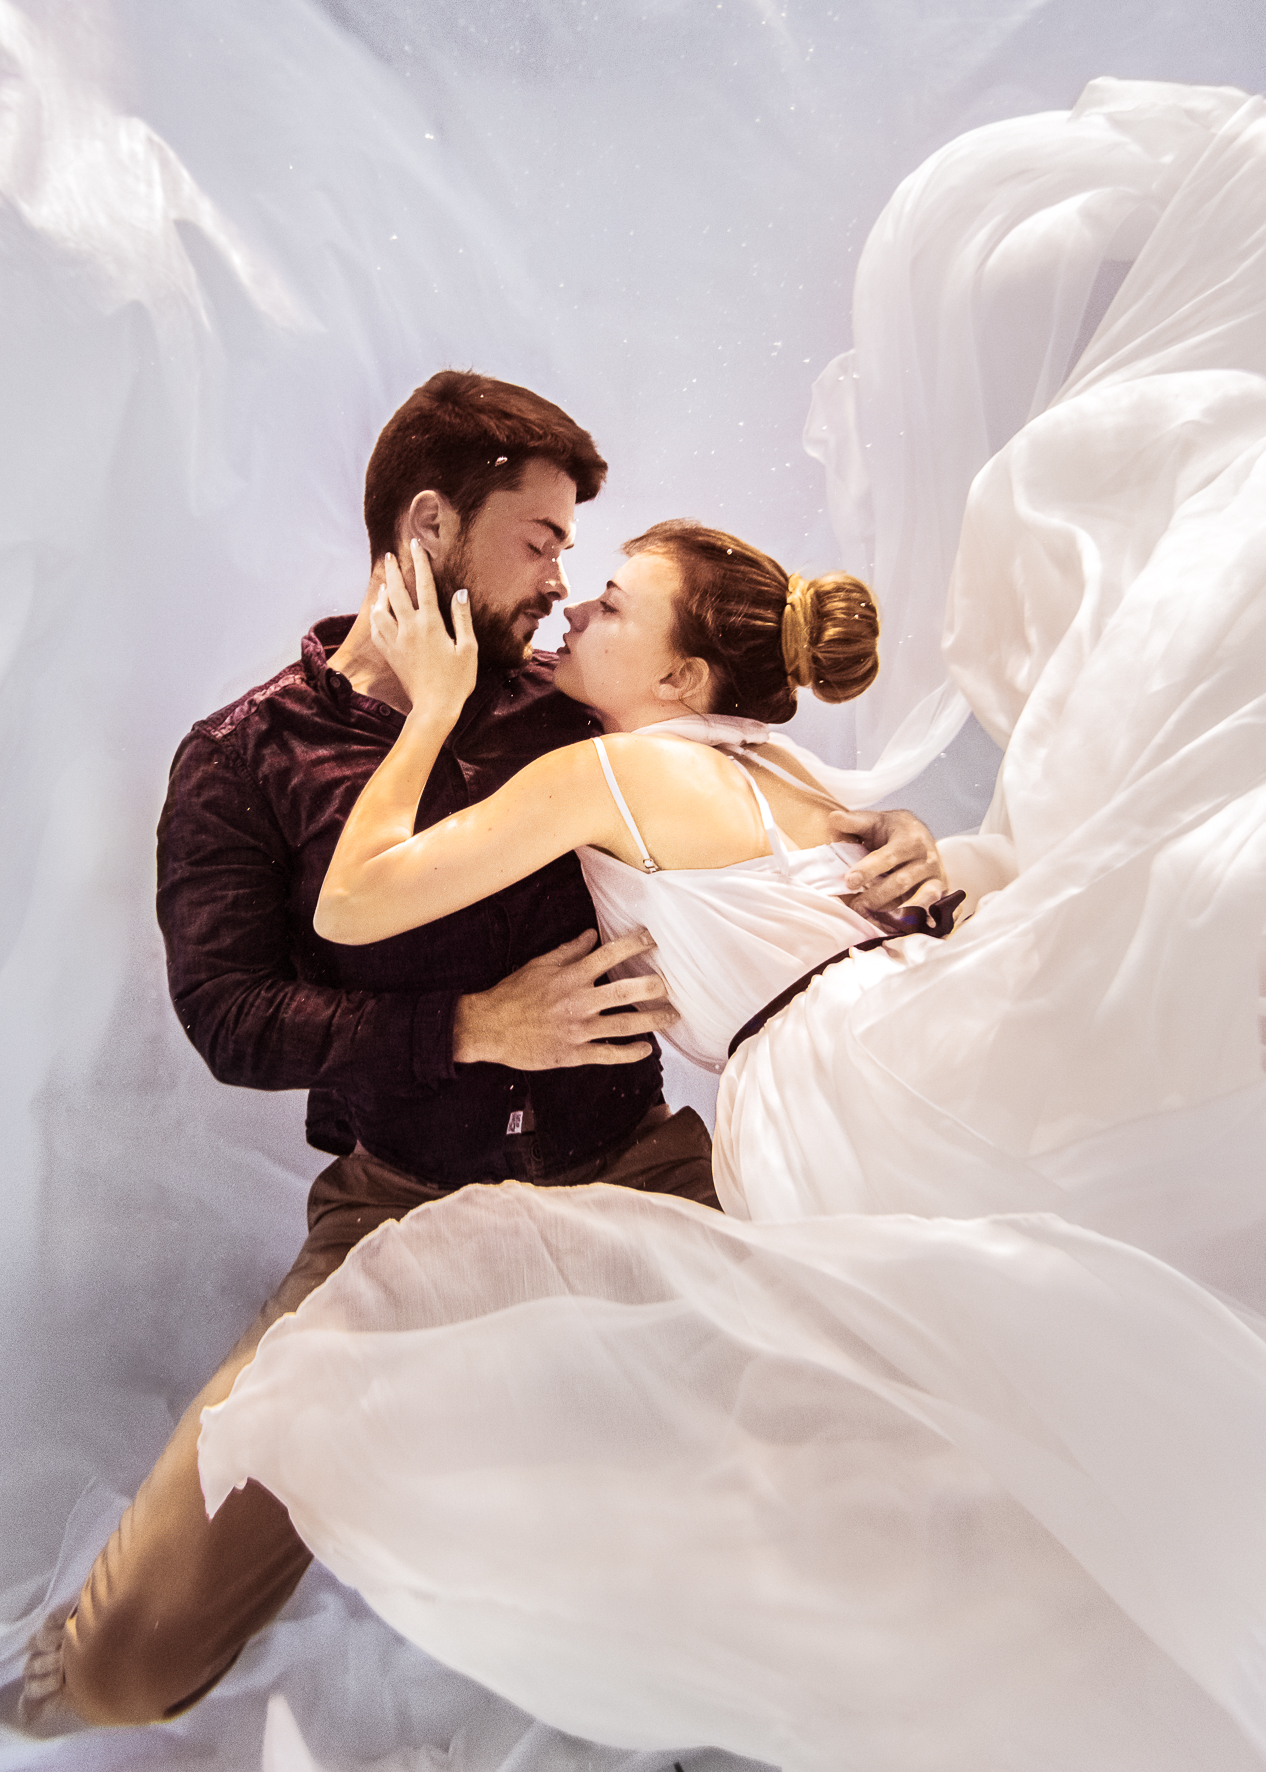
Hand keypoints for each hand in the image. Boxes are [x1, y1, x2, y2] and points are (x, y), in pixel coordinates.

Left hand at [369, 539, 477, 722]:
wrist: (434, 708)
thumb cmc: (457, 680)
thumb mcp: (468, 648)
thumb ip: (462, 618)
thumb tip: (460, 593)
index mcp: (430, 623)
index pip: (424, 585)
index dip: (420, 562)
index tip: (416, 544)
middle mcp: (409, 628)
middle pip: (397, 591)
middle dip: (395, 570)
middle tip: (392, 555)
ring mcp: (396, 641)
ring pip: (381, 610)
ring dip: (382, 593)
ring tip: (385, 583)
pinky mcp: (390, 654)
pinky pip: (377, 629)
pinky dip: (376, 616)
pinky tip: (378, 612)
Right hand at [452, 929, 678, 1067]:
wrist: (489, 1027)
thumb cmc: (513, 995)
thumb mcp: (539, 965)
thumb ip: (568, 951)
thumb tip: (592, 935)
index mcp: (571, 976)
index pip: (611, 954)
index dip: (635, 945)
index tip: (652, 940)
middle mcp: (579, 1001)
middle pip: (627, 990)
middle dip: (654, 987)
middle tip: (669, 985)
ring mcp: (578, 1030)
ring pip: (625, 1025)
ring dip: (652, 1020)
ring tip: (670, 1017)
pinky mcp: (573, 1053)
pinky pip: (609, 1054)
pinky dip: (630, 1052)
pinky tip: (646, 1048)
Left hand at [829, 807, 946, 914]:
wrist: (921, 837)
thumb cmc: (893, 831)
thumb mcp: (875, 821)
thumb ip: (854, 822)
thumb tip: (834, 819)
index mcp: (910, 838)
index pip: (888, 856)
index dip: (868, 869)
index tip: (849, 881)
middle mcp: (927, 858)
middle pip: (901, 882)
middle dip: (876, 896)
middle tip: (855, 906)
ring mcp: (935, 877)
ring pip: (918, 899)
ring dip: (894, 912)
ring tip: (872, 919)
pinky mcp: (940, 894)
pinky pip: (930, 910)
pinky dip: (917, 920)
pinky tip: (898, 928)